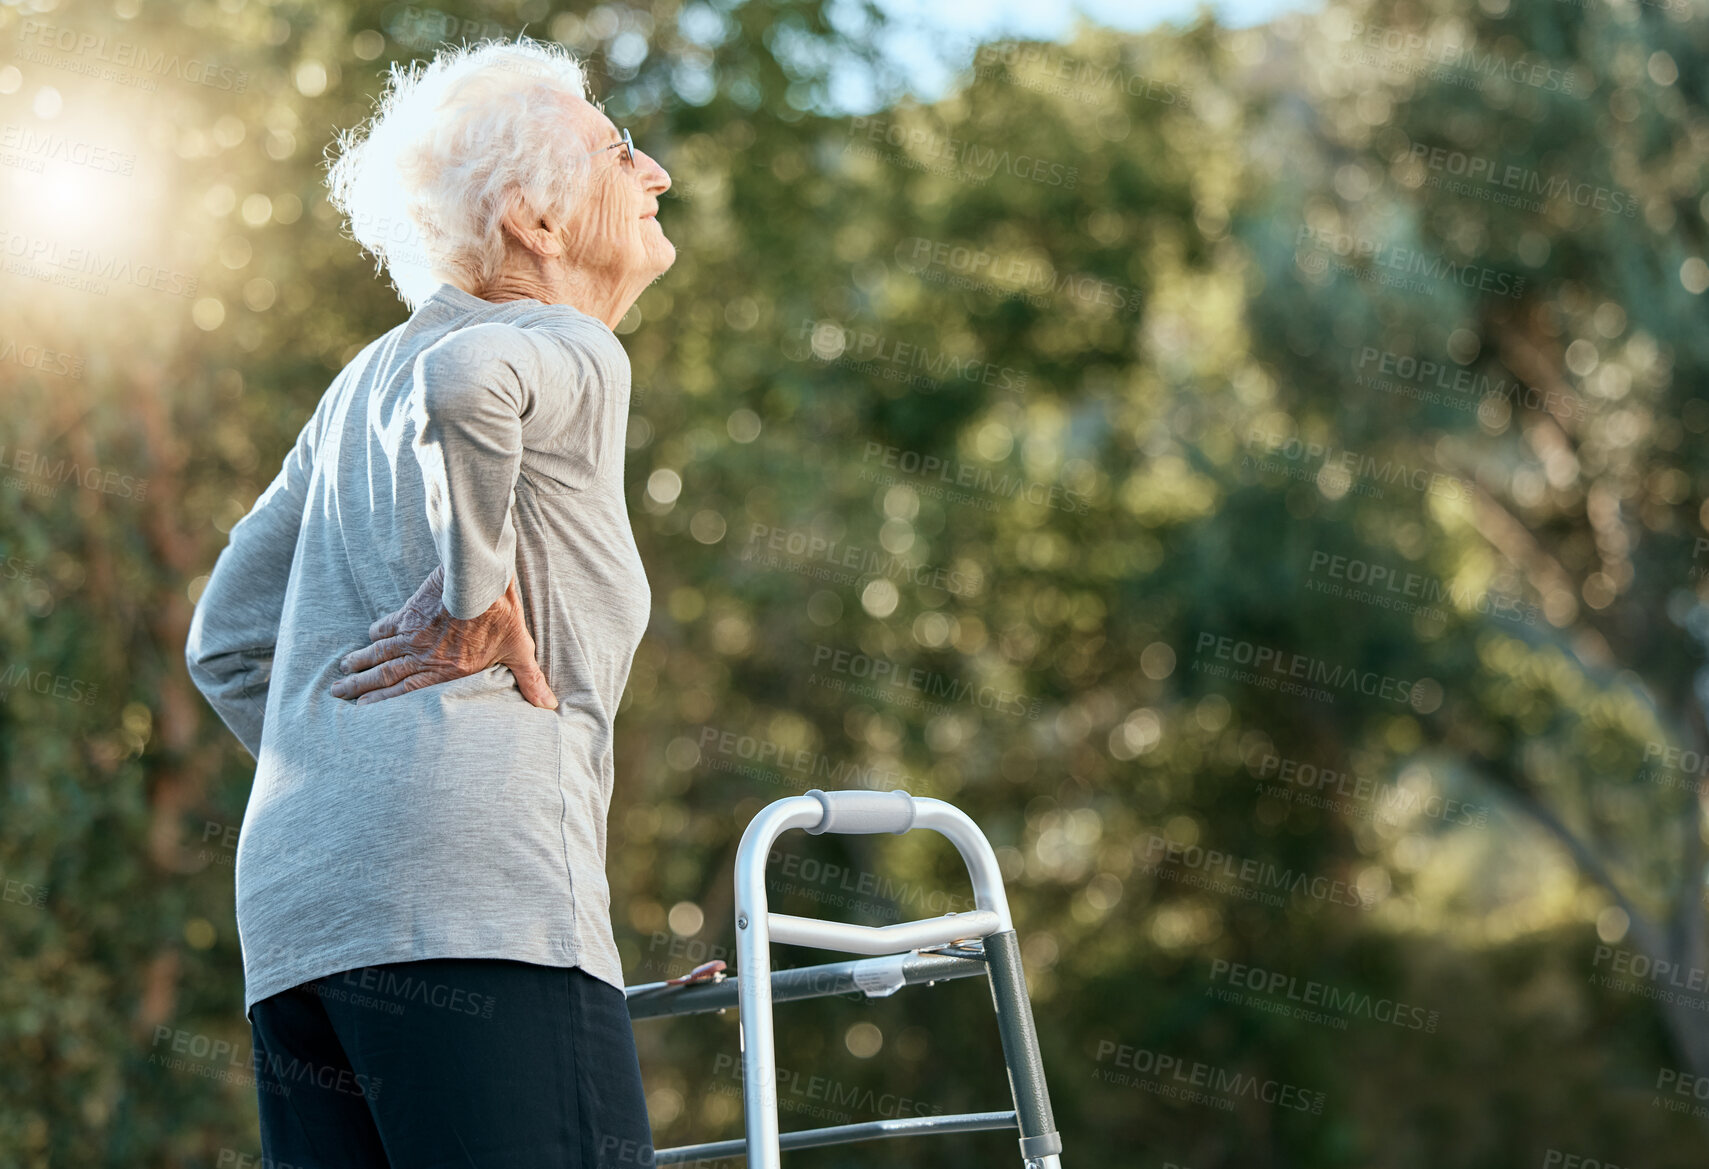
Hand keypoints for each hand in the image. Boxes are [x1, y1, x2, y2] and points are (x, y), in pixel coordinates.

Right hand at [329, 565, 558, 707]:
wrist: (481, 578)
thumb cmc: (502, 615)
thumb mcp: (519, 649)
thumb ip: (530, 680)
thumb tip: (550, 706)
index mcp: (447, 671)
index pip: (408, 695)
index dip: (384, 704)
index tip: (363, 710)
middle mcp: (424, 656)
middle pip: (385, 676)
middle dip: (361, 688)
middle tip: (339, 695)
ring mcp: (413, 634)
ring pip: (379, 653)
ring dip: (360, 664)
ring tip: (342, 674)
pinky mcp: (410, 611)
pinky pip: (387, 625)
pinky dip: (375, 633)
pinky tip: (368, 637)